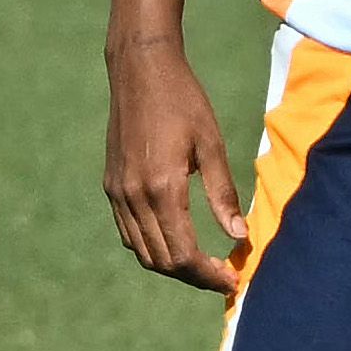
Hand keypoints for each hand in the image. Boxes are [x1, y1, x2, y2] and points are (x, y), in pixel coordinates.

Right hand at [102, 38, 243, 293]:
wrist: (140, 69)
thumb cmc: (183, 100)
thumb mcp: (211, 144)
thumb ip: (223, 194)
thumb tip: (239, 236)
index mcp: (162, 188)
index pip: (184, 253)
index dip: (209, 275)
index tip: (233, 281)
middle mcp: (134, 196)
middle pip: (162, 260)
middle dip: (194, 276)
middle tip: (223, 276)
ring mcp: (117, 193)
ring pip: (142, 251)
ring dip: (172, 265)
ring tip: (203, 265)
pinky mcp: (111, 185)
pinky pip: (129, 232)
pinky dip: (151, 247)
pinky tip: (176, 241)